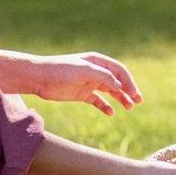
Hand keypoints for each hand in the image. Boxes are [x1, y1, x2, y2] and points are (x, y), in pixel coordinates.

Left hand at [25, 52, 141, 114]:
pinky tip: (111, 112)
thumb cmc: (61, 70)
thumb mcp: (84, 71)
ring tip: (129, 107)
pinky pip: (97, 100)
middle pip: (117, 81)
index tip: (134, 94)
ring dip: (120, 98)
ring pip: (110, 91)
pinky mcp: (81, 93)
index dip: (129, 81)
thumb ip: (102, 76)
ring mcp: (89, 83)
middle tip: (137, 102)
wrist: (39, 78)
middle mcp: (96, 72)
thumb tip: (119, 84)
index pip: (119, 71)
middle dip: (128, 90)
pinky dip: (105, 106)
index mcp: (98, 62)